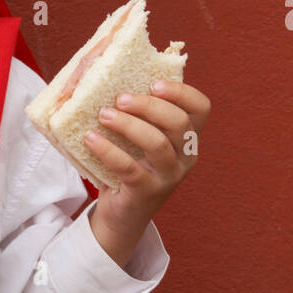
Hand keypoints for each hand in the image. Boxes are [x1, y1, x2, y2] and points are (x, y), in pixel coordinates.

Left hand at [85, 79, 211, 251]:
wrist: (122, 215)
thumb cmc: (130, 166)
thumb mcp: (140, 140)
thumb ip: (139, 114)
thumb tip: (110, 77)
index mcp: (188, 138)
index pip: (201, 108)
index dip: (182, 92)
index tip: (154, 83)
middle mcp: (185, 157)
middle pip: (179, 124)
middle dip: (148, 106)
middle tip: (119, 98)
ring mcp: (169, 177)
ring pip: (157, 144)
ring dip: (128, 125)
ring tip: (104, 115)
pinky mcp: (147, 192)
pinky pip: (129, 168)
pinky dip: (108, 150)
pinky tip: (91, 139)